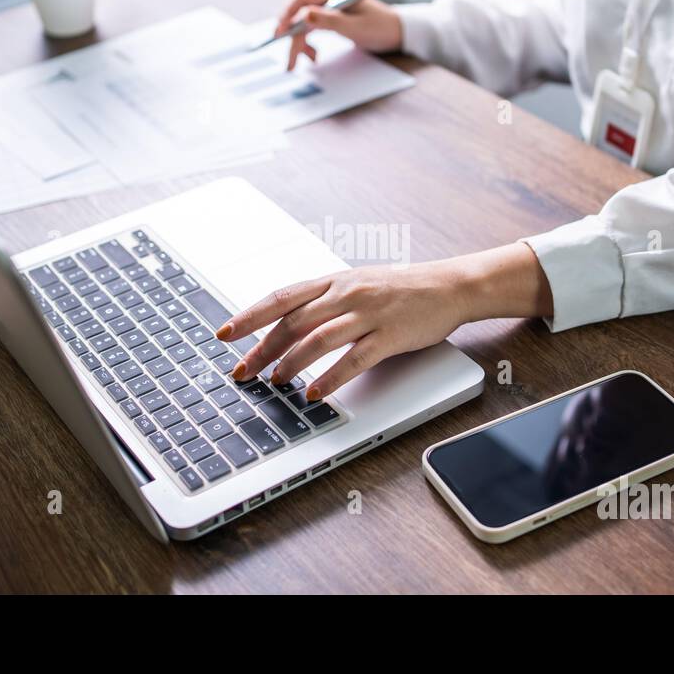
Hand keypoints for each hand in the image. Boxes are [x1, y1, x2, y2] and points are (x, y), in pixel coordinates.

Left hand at [215, 244, 553, 400]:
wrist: (450, 286)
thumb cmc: (401, 290)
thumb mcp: (356, 287)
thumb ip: (323, 302)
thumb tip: (284, 326)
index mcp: (334, 281)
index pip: (281, 298)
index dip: (249, 316)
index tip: (224, 334)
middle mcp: (346, 293)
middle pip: (293, 321)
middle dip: (262, 348)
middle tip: (243, 371)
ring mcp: (368, 313)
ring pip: (318, 338)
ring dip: (291, 363)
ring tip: (275, 382)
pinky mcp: (390, 334)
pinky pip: (354, 359)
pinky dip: (330, 378)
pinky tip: (315, 392)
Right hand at [275, 0, 403, 70]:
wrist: (397, 32)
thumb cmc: (380, 28)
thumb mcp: (355, 28)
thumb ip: (329, 21)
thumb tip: (304, 15)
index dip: (287, 14)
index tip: (280, 33)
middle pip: (300, 13)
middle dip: (292, 37)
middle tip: (290, 61)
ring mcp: (329, 7)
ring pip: (303, 23)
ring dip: (300, 43)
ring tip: (305, 62)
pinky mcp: (330, 18)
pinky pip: (311, 29)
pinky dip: (308, 43)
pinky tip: (314, 56)